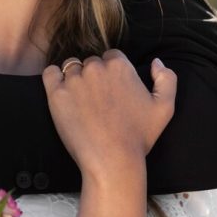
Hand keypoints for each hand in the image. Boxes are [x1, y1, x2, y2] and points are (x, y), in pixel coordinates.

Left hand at [42, 51, 176, 179]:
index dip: (111, 73)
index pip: (111, 56)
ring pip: (70, 68)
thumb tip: (156, 62)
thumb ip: (167, 78)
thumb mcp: (165, 106)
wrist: (112, 159)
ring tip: (80, 102)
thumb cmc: (139, 136)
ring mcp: (74, 80)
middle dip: (93, 77)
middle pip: (90, 63)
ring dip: (74, 79)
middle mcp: (95, 68)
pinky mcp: (56, 94)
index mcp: (120, 65)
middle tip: (97, 102)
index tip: (111, 92)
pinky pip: (50, 74)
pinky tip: (61, 93)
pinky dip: (54, 79)